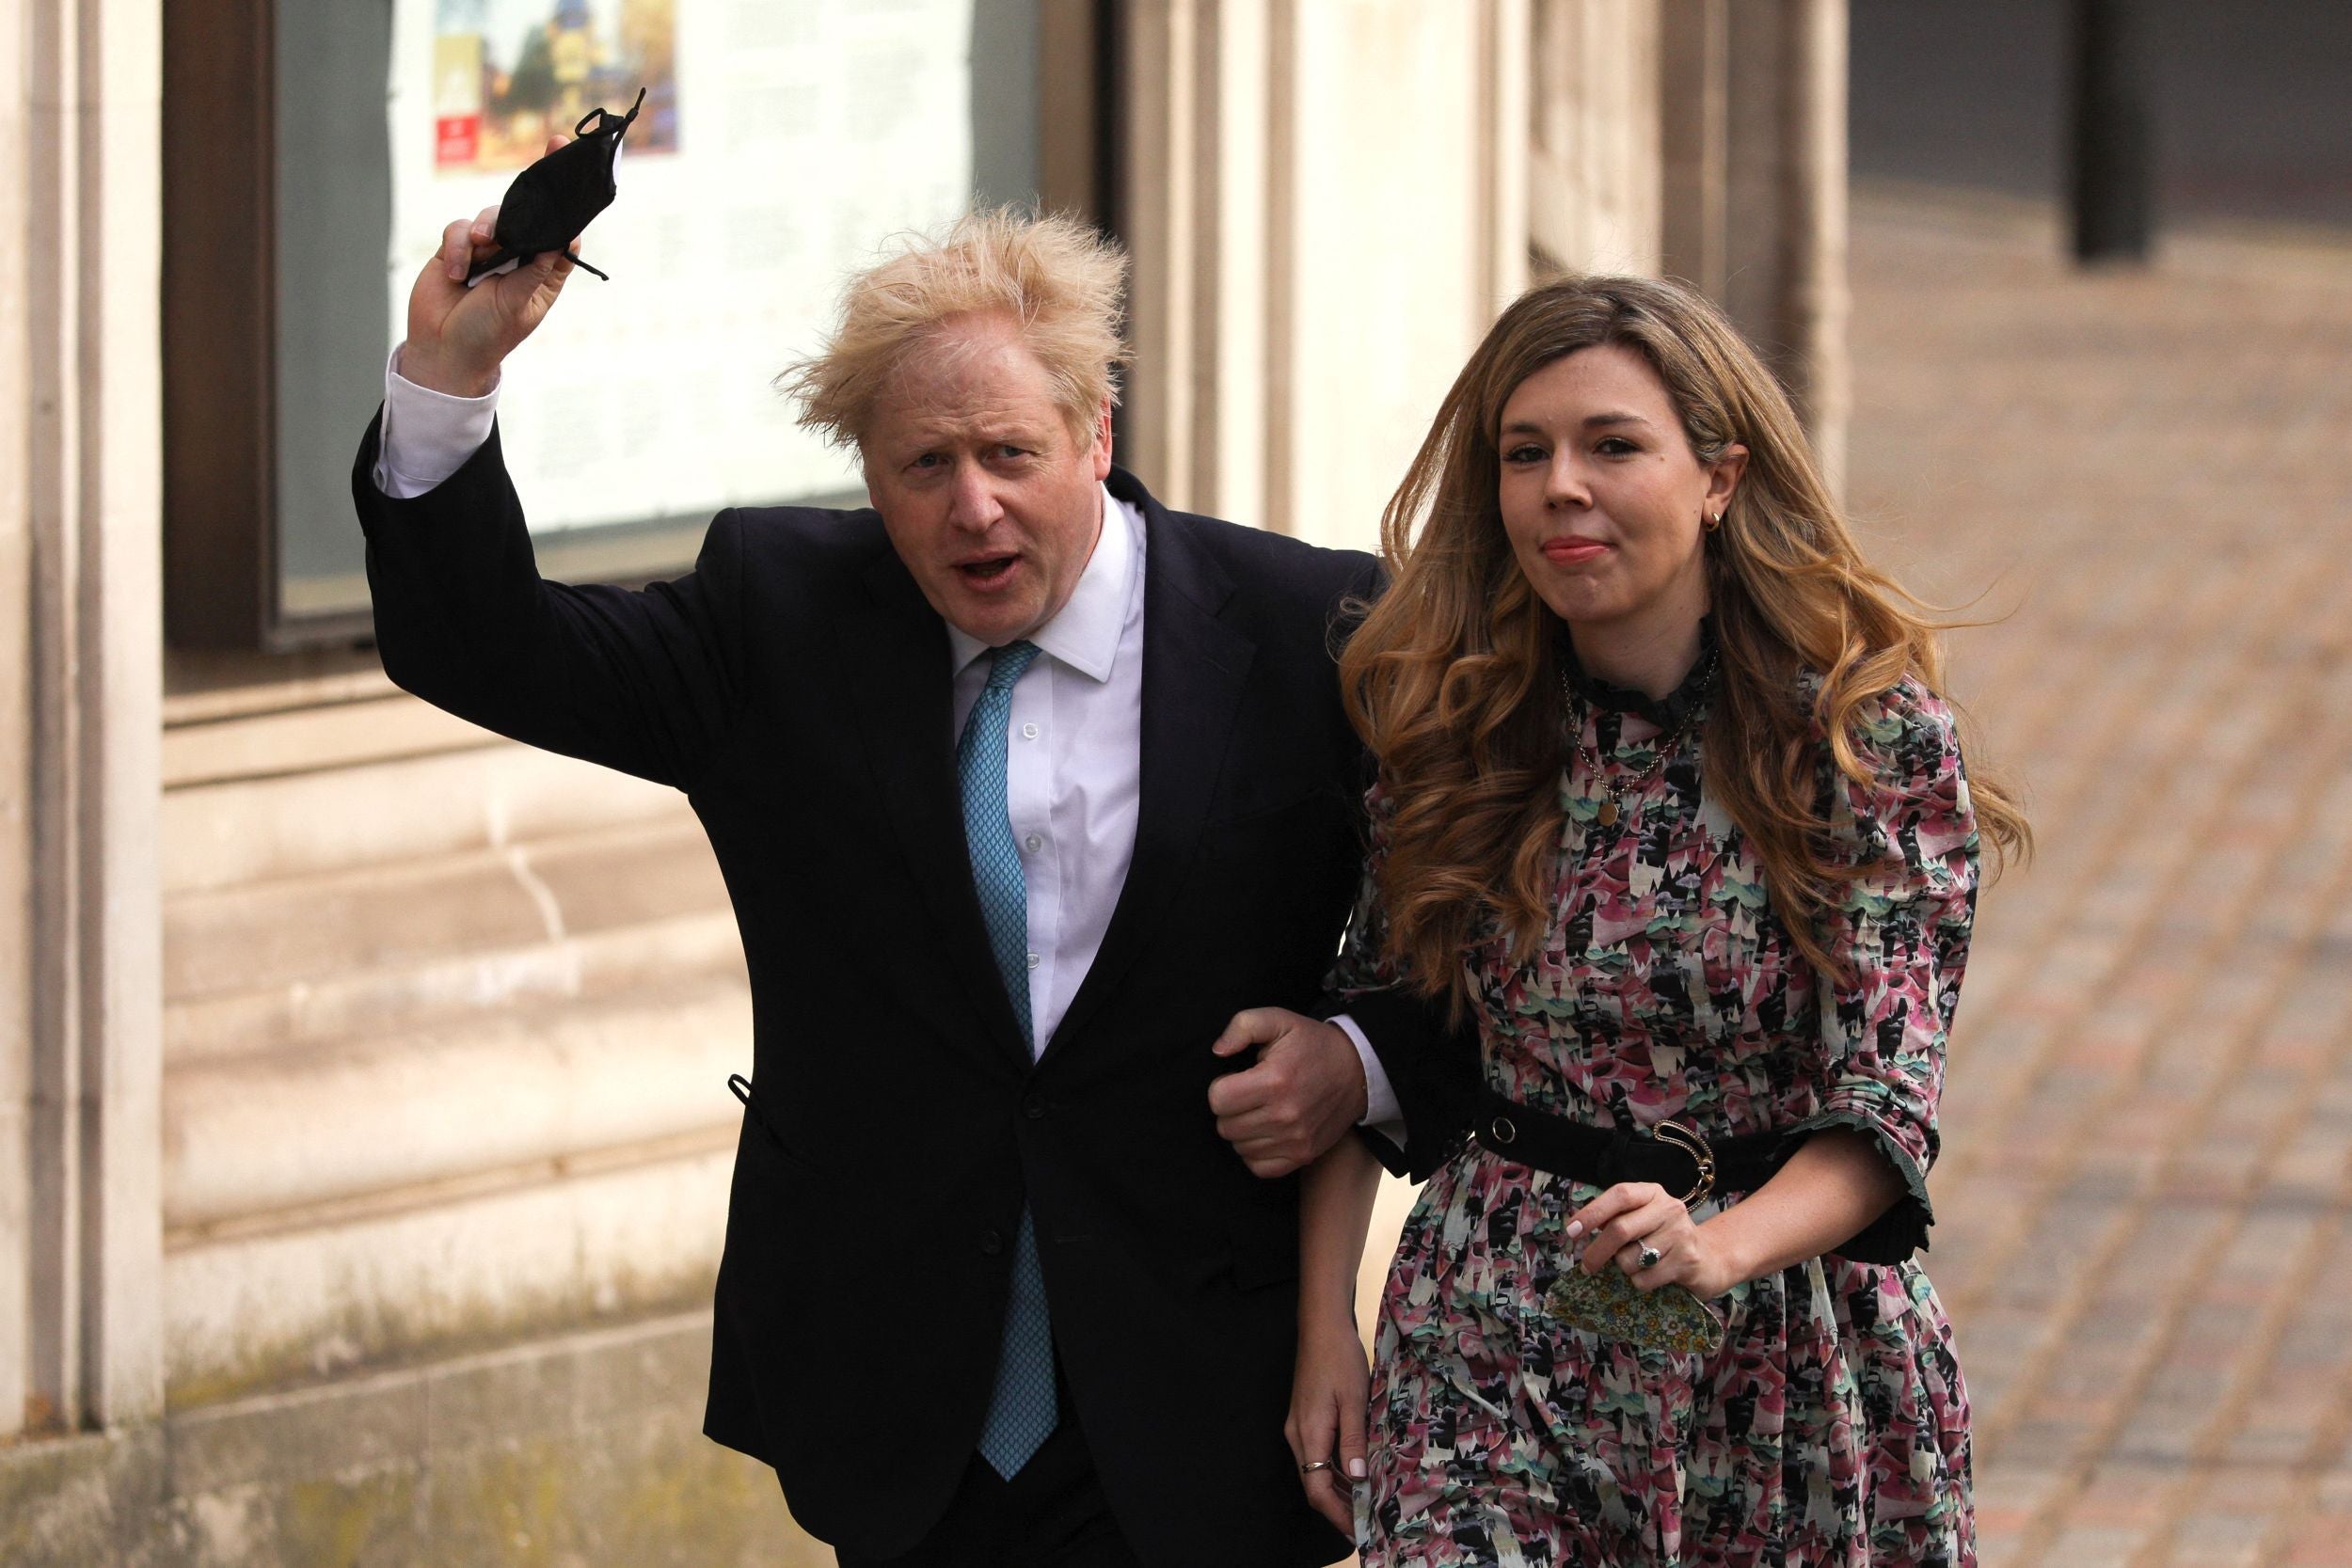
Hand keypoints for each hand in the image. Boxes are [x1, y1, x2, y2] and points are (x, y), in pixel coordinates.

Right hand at [399, 135, 578, 396]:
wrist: (442, 351)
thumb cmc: (488, 335)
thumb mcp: (520, 303)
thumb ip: (537, 268)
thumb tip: (564, 237)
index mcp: (543, 273)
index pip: (562, 231)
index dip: (569, 202)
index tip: (575, 167)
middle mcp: (518, 257)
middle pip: (528, 212)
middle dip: (533, 188)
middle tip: (546, 154)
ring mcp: (486, 252)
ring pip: (491, 216)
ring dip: (485, 229)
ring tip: (480, 247)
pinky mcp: (455, 250)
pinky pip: (459, 230)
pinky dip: (458, 247)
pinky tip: (458, 272)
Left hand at [1208, 1009, 1369, 1176]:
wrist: (1358, 1070)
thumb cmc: (1312, 1044)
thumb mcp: (1279, 1020)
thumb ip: (1242, 1026)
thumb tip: (1218, 1051)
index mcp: (1275, 1080)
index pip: (1218, 1100)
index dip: (1221, 1087)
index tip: (1237, 1079)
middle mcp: (1285, 1115)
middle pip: (1225, 1126)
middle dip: (1230, 1109)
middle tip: (1249, 1094)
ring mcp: (1295, 1140)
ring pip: (1239, 1147)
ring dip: (1242, 1130)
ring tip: (1259, 1110)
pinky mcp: (1303, 1155)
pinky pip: (1258, 1166)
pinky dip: (1255, 1152)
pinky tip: (1265, 1131)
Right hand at [1285, 1314, 1369, 1536]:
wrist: (1321, 1327)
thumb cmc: (1339, 1358)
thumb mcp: (1354, 1399)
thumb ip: (1354, 1439)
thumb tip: (1357, 1477)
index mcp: (1309, 1434)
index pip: (1317, 1489)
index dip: (1337, 1513)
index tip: (1359, 1528)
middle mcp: (1298, 1436)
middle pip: (1314, 1485)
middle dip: (1339, 1507)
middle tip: (1368, 1521)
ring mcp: (1299, 1427)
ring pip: (1316, 1471)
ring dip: (1339, 1489)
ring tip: (1367, 1502)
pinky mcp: (1305, 1419)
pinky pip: (1318, 1455)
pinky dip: (1336, 1470)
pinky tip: (1356, 1472)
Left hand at [1567, 1181, 1740, 1299]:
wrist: (1710, 1258)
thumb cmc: (1663, 1237)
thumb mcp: (1642, 1218)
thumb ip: (1615, 1218)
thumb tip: (1577, 1228)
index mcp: (1652, 1193)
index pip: (1619, 1194)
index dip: (1592, 1212)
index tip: (1571, 1230)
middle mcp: (1669, 1208)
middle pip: (1620, 1229)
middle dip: (1597, 1252)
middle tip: (1587, 1266)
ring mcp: (1681, 1234)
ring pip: (1630, 1259)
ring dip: (1624, 1268)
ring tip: (1639, 1264)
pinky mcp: (1687, 1261)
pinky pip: (1645, 1279)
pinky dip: (1639, 1282)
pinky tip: (1653, 1276)